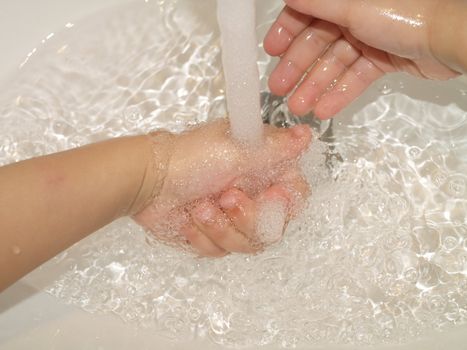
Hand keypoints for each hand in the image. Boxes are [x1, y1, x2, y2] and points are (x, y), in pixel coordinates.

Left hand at [134, 120, 311, 256]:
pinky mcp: (214, 233)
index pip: (295, 195)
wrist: (147, 181)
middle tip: (226, 198)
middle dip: (247, 218)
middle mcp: (252, 193)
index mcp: (262, 169)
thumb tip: (307, 134)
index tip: (270, 197)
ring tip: (201, 208)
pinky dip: (204, 236)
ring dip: (222, 228)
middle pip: (273, 227)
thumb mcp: (236, 151)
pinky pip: (222, 250)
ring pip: (248, 243)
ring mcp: (232, 217)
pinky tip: (190, 219)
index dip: (286, 203)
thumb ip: (275, 149)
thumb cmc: (188, 159)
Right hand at [264, 0, 463, 118]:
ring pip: (335, 64)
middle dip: (297, 67)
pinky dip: (340, 93)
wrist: (447, 38)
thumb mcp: (352, 6)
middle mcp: (355, 15)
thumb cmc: (406, 13)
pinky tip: (324, 109)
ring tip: (298, 107)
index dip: (287, 31)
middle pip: (318, 42)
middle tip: (279, 89)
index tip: (271, 51)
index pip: (307, 13)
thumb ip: (317, 4)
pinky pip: (355, 77)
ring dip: (315, 86)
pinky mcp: (383, 60)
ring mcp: (369, 38)